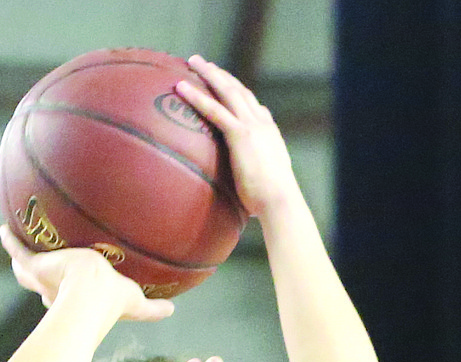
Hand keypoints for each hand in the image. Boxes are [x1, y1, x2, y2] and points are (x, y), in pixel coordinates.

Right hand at [0, 226, 173, 322]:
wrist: (89, 297)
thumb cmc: (111, 303)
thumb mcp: (135, 302)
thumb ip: (151, 308)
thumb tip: (172, 310)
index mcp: (73, 299)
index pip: (65, 295)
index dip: (64, 292)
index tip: (67, 283)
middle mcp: (54, 290)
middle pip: (42, 283)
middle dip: (38, 276)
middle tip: (36, 264)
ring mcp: (43, 277)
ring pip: (26, 269)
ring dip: (20, 259)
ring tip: (14, 244)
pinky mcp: (35, 266)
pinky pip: (18, 250)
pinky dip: (10, 242)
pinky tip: (4, 229)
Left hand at [176, 56, 298, 217]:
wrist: (279, 200)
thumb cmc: (269, 201)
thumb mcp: (262, 179)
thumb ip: (252, 170)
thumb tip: (243, 182)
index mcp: (268, 130)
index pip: (251, 103)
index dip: (235, 90)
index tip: (222, 81)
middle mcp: (261, 121)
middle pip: (238, 89)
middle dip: (219, 73)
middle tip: (202, 62)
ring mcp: (252, 125)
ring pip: (227, 91)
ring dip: (208, 74)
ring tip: (191, 62)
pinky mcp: (240, 135)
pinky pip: (215, 110)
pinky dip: (197, 97)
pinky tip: (181, 88)